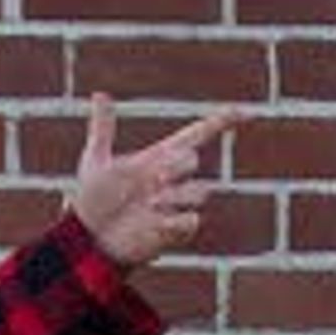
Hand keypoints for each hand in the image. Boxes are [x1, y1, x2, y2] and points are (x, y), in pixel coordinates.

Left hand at [71, 95, 223, 273]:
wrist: (91, 240)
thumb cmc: (91, 202)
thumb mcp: (96, 161)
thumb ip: (103, 129)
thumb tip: (101, 94)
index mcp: (158, 158)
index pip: (197, 135)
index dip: (221, 122)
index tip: (245, 113)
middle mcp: (172, 180)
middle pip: (192, 160)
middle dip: (174, 166)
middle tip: (151, 182)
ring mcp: (176, 205)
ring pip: (198, 191)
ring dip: (173, 196)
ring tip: (147, 207)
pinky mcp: (177, 231)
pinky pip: (193, 220)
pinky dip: (173, 220)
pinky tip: (152, 225)